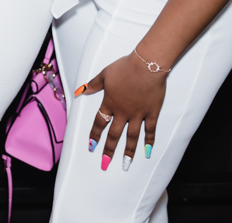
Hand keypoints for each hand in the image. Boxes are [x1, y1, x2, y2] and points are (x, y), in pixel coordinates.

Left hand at [75, 53, 166, 171]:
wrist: (146, 65)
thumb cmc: (125, 67)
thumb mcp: (104, 74)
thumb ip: (92, 85)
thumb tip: (79, 91)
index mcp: (109, 103)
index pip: (99, 123)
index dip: (94, 135)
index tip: (91, 147)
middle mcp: (122, 112)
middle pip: (114, 134)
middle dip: (108, 150)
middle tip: (105, 163)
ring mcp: (138, 114)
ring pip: (131, 137)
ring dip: (128, 152)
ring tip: (125, 165)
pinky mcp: (152, 113)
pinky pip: (150, 130)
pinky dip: (149, 141)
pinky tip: (147, 152)